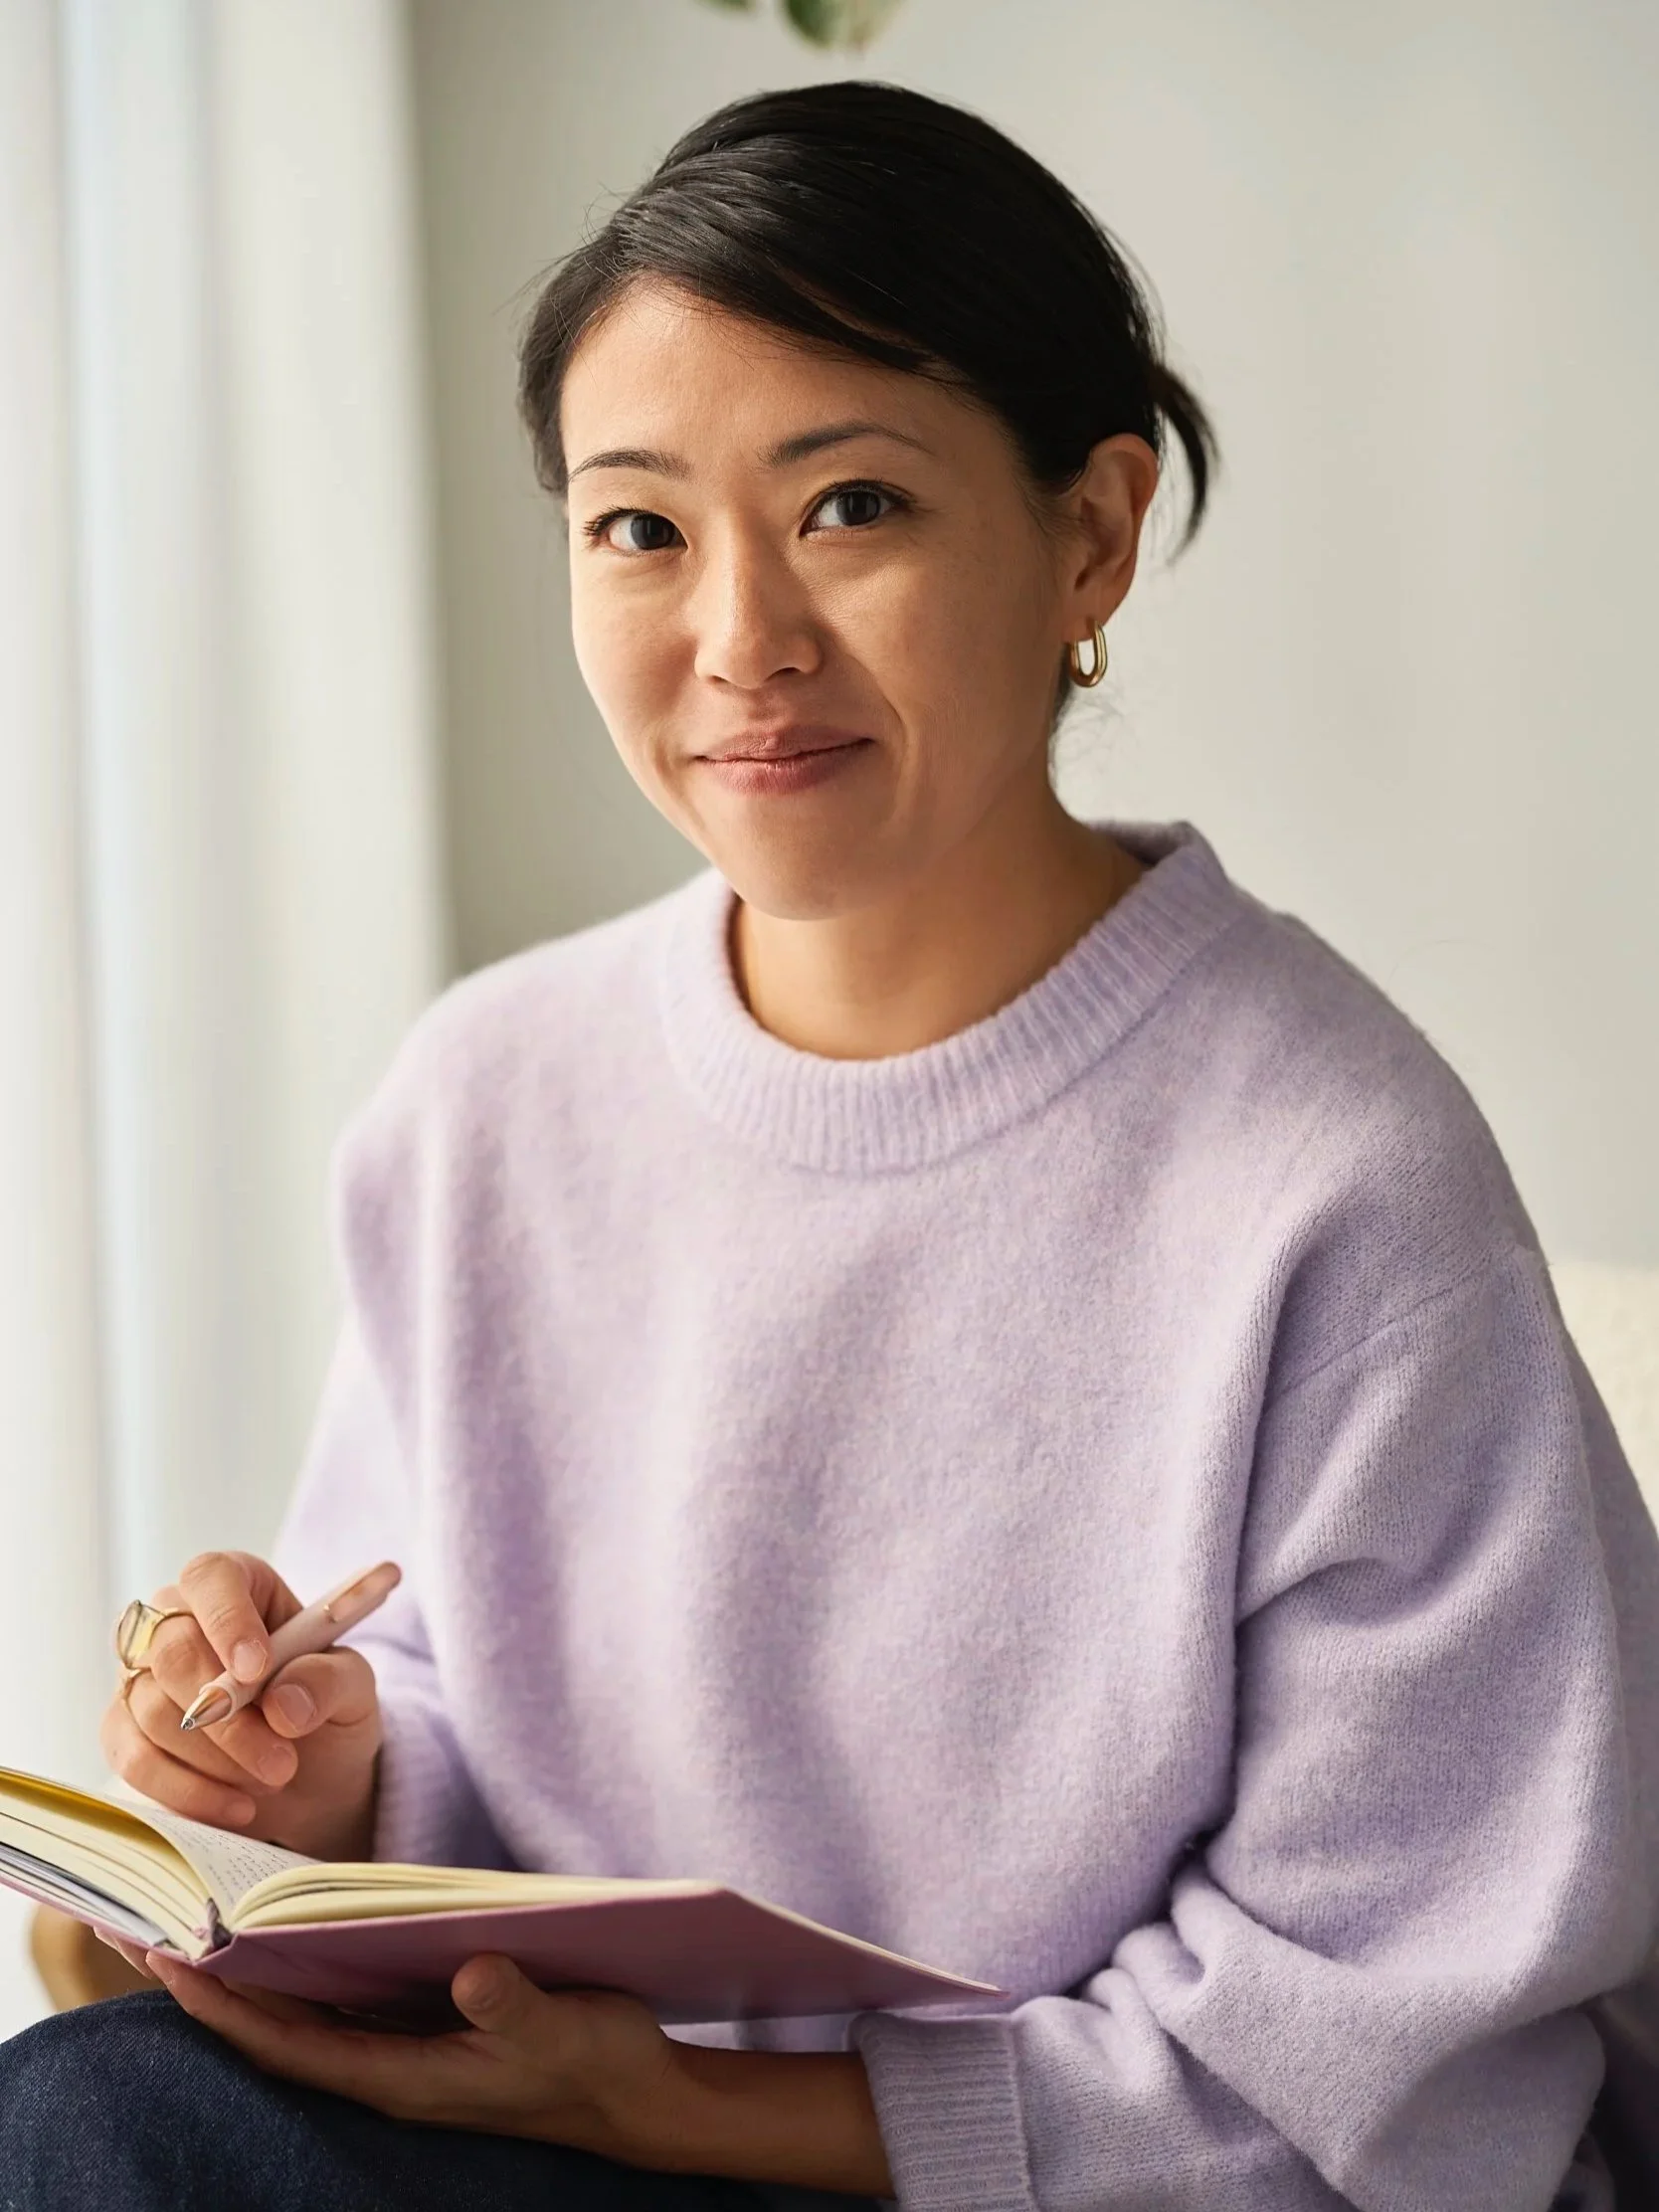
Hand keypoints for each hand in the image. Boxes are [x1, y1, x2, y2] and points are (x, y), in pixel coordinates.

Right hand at [99, 1550, 380, 1859]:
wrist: (309, 1775)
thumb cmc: (325, 1708)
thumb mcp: (353, 1688)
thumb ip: (328, 1681)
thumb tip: (284, 1704)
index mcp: (239, 1584)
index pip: (212, 1577)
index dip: (228, 1620)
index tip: (257, 1669)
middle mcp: (177, 1619)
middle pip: (173, 1650)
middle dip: (229, 1718)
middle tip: (281, 1762)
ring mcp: (141, 1675)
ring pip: (154, 1710)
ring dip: (218, 1759)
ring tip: (273, 1778)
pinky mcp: (123, 1730)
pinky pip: (134, 1759)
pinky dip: (188, 1791)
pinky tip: (237, 1808)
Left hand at [144, 1950, 689, 2166]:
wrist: (636, 2099)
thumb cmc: (597, 2065)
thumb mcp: (566, 2028)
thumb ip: (517, 2004)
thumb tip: (470, 1969)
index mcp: (405, 2076)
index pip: (288, 2044)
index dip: (225, 2008)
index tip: (169, 1960)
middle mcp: (389, 2068)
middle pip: (278, 2031)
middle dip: (213, 1987)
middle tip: (149, 1928)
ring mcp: (405, 2051)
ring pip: (304, 2017)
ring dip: (250, 1976)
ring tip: (198, 1922)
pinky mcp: (427, 2031)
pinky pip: (342, 2002)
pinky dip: (303, 1968)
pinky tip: (289, 1932)